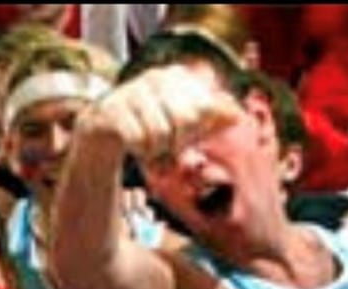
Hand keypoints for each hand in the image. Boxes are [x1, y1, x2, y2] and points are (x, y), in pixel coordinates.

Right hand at [89, 63, 238, 162]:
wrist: (109, 129)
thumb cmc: (155, 125)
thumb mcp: (188, 123)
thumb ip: (214, 118)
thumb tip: (238, 115)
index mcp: (179, 76)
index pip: (204, 109)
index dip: (197, 131)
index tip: (186, 138)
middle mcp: (156, 77)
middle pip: (184, 120)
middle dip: (178, 143)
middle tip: (168, 148)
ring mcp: (132, 91)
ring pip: (159, 133)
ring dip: (158, 152)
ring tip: (152, 150)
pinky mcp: (112, 108)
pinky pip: (137, 139)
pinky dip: (140, 153)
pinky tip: (137, 150)